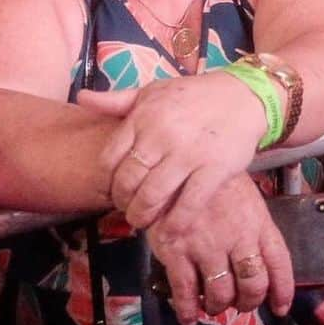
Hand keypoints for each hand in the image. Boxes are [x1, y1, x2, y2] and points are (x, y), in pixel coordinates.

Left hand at [99, 69, 267, 231]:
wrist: (243, 97)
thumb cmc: (194, 96)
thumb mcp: (153, 91)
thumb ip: (116, 100)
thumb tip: (80, 98)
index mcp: (144, 116)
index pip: (110, 158)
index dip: (108, 180)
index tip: (115, 188)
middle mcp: (162, 135)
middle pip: (128, 181)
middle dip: (123, 202)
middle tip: (128, 208)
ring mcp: (189, 154)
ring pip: (152, 197)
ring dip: (142, 216)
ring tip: (143, 221)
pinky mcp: (214, 170)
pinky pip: (187, 205)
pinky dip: (174, 225)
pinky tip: (168, 232)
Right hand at [146, 174, 293, 324]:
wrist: (175, 160)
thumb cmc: (212, 177)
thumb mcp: (244, 193)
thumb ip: (253, 224)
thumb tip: (258, 256)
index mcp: (257, 221)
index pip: (279, 263)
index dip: (282, 291)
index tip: (279, 307)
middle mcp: (237, 238)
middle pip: (253, 285)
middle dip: (248, 302)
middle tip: (240, 304)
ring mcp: (206, 247)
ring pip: (221, 295)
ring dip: (219, 306)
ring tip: (214, 304)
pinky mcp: (176, 252)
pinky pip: (186, 293)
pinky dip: (188, 311)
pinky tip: (189, 317)